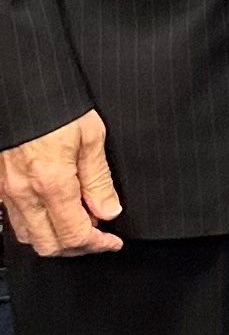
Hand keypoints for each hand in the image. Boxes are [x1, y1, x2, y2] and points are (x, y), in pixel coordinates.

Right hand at [0, 111, 122, 255]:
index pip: (75, 234)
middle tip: (98, 236)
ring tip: (78, 222)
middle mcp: (24, 193)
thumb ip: (99, 179)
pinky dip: (35, 225)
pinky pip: (14, 220)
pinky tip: (52, 211)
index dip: (98, 244)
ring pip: (28, 236)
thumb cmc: (57, 107)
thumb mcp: (91, 137)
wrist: (23, 87)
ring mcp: (7, 191)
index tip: (113, 241)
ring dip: (54, 238)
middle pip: (49, 245)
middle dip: (76, 248)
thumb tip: (109, 211)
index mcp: (52, 184)